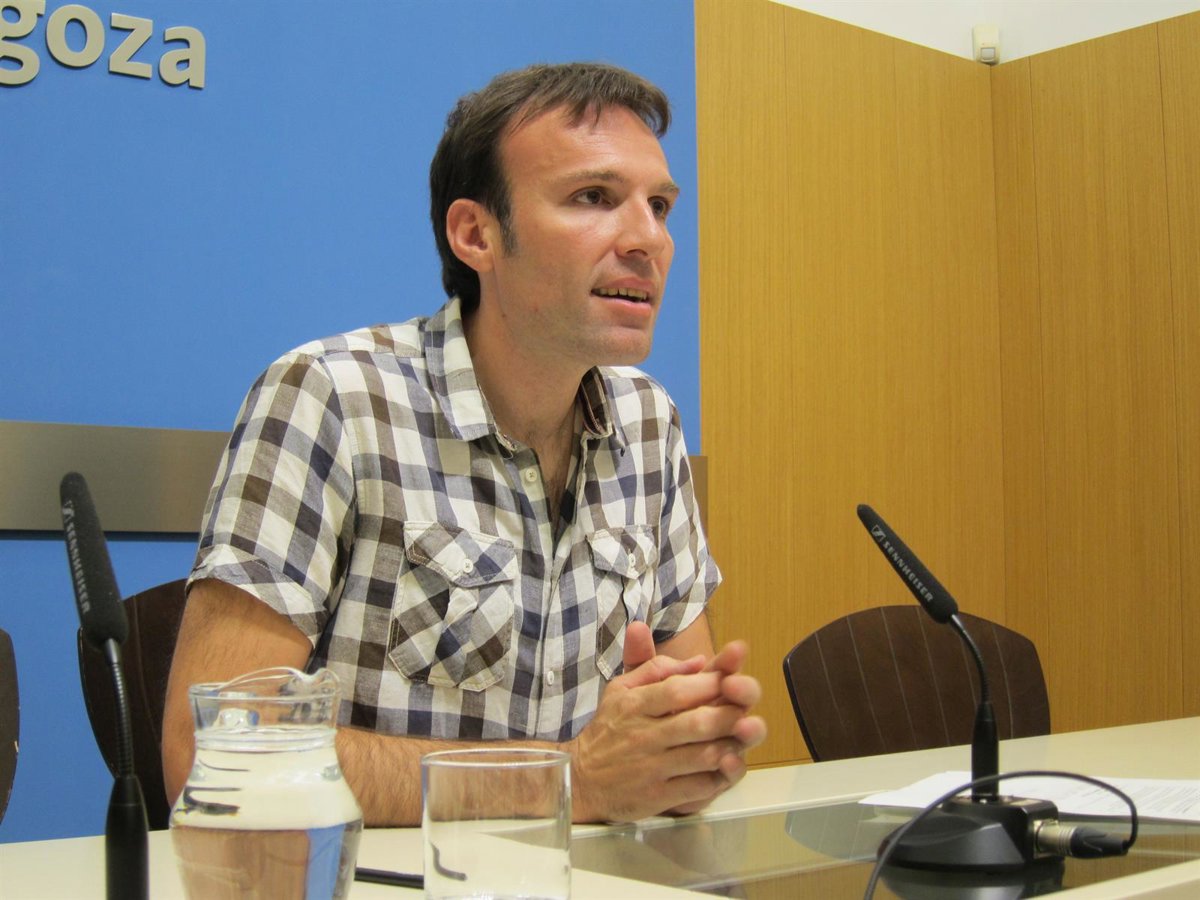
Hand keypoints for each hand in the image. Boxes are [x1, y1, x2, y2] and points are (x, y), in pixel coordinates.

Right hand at [567, 623, 765, 821]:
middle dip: (729, 715)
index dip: (711, 684)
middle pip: (697, 723)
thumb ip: (656, 667)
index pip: (678, 690)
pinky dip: (719, 777)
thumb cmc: (608, 729)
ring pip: (702, 756)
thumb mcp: (621, 688)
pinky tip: (727, 766)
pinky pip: (698, 787)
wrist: (581, 779)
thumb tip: (699, 661)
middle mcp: (642, 735)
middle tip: (744, 711)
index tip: (730, 681)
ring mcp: (651, 768)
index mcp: (634, 704)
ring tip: (741, 738)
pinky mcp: (657, 797)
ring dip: (730, 746)